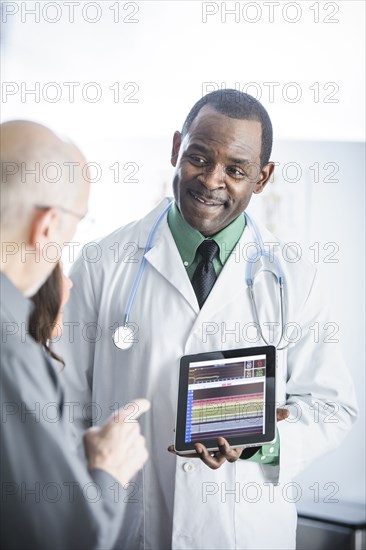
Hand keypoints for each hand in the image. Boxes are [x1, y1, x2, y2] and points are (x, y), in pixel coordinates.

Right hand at [84, 398, 149, 485]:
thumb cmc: (97, 455)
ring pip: (135, 438)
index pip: (135, 406)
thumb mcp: (90, 434)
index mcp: (120, 419)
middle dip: (124, 431)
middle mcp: (132, 428)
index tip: (145, 404)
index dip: (141, 404)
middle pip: (131, 425)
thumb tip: (100, 432)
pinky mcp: (143, 454)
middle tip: (112, 442)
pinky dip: (132, 454)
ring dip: (128, 444)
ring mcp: (139, 441)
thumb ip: (100, 428)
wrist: (105, 476)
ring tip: (115, 453)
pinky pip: (138, 450)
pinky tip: (122, 460)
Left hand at [168, 407, 288, 469]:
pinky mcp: (203, 446)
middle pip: (216, 461)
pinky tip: (171, 447)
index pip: (232, 454)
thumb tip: (287, 412)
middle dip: (208, 455)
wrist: (245, 435)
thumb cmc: (253, 429)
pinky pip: (192, 451)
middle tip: (202, 445)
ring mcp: (213, 451)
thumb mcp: (263, 422)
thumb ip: (274, 416)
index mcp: (237, 448)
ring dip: (192, 454)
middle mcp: (224, 453)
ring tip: (182, 446)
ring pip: (202, 458)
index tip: (222, 439)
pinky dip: (181, 450)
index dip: (227, 449)